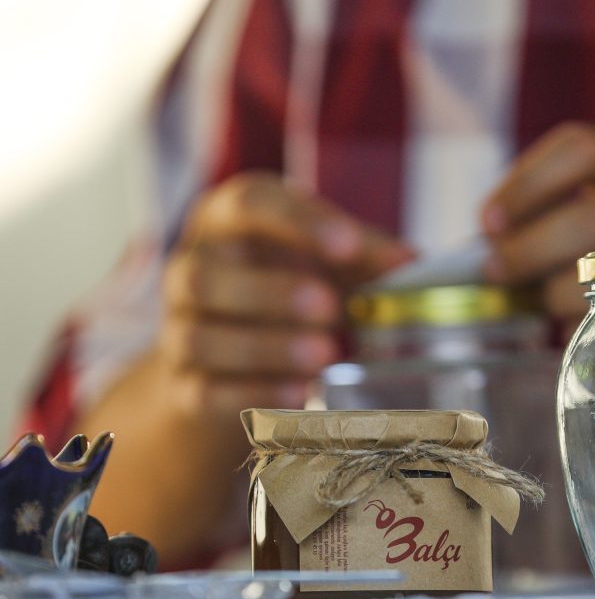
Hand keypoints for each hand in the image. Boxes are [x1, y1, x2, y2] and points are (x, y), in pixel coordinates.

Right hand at [159, 172, 414, 418]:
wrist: (235, 355)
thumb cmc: (292, 283)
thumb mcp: (329, 259)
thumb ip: (365, 256)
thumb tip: (410, 264)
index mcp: (228, 220)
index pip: (249, 203)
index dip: (297, 222)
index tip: (346, 245)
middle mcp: (192, 269)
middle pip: (206, 276)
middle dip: (270, 293)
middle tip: (329, 308)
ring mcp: (180, 331)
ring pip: (199, 337)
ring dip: (264, 347)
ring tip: (323, 354)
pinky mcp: (186, 387)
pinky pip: (206, 392)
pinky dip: (254, 393)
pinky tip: (299, 394)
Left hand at [480, 122, 594, 321]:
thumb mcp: (594, 210)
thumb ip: (546, 219)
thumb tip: (483, 254)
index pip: (581, 146)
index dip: (526, 181)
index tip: (487, 221)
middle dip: (533, 245)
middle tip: (493, 270)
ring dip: (554, 291)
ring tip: (531, 303)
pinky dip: (583, 322)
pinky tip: (565, 326)